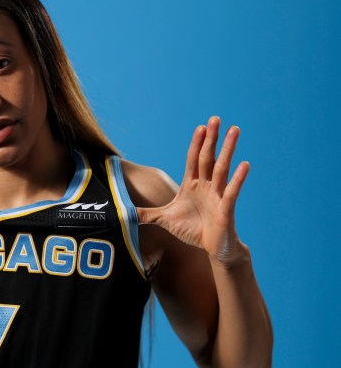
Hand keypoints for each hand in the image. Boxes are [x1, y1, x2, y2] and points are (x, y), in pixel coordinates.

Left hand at [136, 116, 249, 264]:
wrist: (212, 249)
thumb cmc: (191, 230)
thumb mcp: (164, 220)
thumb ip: (145, 214)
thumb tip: (124, 213)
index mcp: (192, 185)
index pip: (193, 160)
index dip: (196, 143)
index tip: (200, 127)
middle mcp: (206, 186)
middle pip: (207, 158)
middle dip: (211, 139)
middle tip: (215, 118)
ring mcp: (218, 195)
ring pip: (222, 169)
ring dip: (228, 150)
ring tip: (235, 130)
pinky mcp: (226, 209)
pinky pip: (232, 191)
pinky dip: (238, 179)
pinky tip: (244, 164)